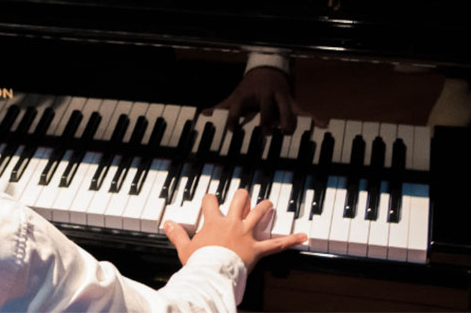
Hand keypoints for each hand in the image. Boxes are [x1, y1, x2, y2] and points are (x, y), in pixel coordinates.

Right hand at [163, 189, 305, 269]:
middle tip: (243, 196)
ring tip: (268, 204)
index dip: (211, 199)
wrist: (212, 273)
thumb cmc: (199, 262)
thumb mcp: (184, 247)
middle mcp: (232, 223)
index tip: (211, 200)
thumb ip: (176, 233)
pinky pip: (277, 243)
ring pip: (259, 212)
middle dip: (242, 196)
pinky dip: (291, 240)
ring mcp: (246, 233)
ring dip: (265, 207)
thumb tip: (167, 223)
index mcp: (213, 222)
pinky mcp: (257, 248)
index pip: (211, 202)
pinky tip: (303, 236)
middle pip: (239, 199)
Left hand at [208, 67, 325, 132]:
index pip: (238, 106)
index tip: (232, 130)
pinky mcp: (291, 100)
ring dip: (288, 120)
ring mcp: (279, 97)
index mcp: (247, 95)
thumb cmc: (248, 89)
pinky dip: (314, 116)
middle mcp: (264, 95)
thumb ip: (222, 107)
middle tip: (267, 132)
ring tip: (287, 132)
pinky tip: (323, 123)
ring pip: (286, 107)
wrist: (267, 69)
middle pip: (266, 106)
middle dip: (267, 118)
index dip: (234, 117)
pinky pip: (303, 109)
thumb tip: (203, 114)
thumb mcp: (235, 96)